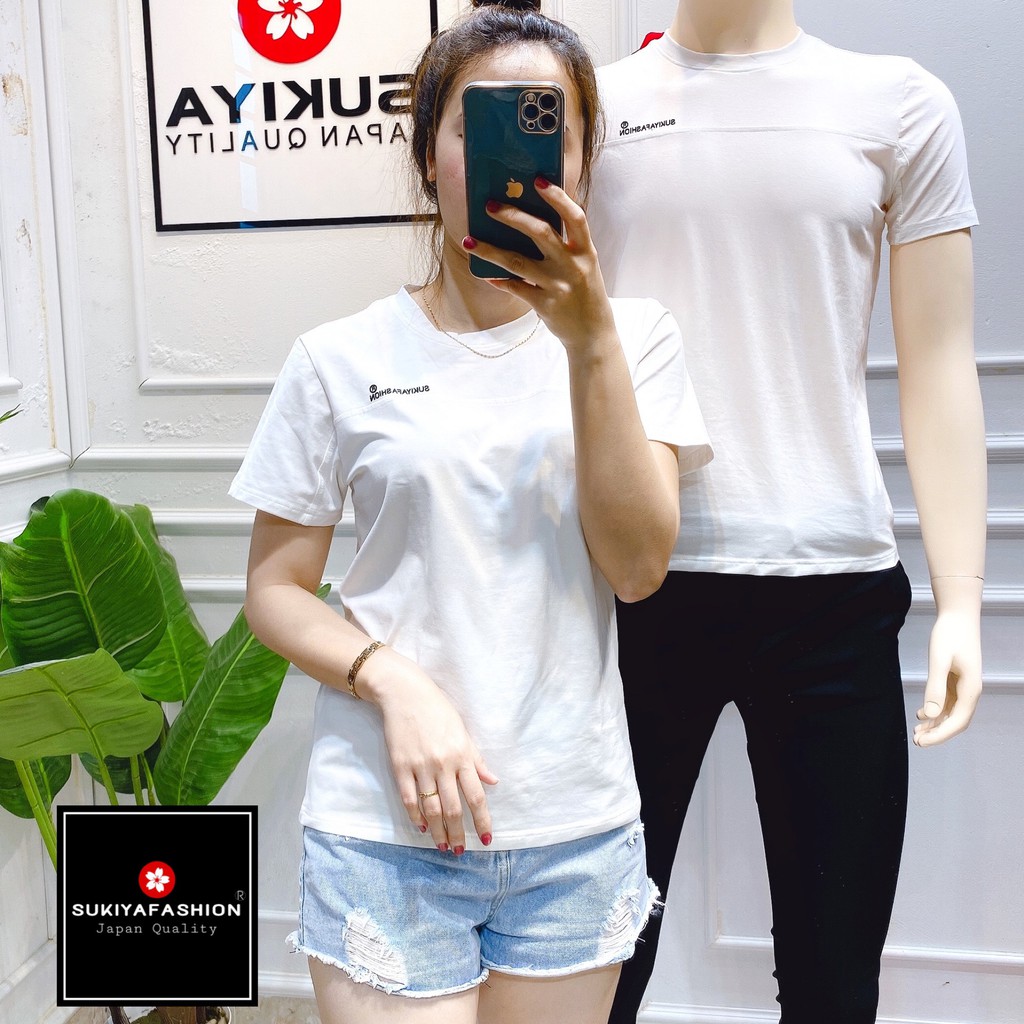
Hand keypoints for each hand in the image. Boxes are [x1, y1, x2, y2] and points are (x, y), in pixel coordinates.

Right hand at [361, 648, 497, 851]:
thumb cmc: (438, 710)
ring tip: (442, 846)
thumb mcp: (463, 732)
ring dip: (438, 831)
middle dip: (459, 833)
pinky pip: (409, 798)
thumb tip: (493, 782)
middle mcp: (443, 764)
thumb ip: (476, 760)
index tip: (487, 838)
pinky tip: (422, 827)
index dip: (482, 820)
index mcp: (462, 755)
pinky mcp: (400, 766)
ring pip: (432, 808)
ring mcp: (420, 767)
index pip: (476, 796)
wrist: (405, 694)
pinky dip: (416, 816)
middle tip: (460, 851)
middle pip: (454, 808)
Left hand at [464, 178, 617, 354]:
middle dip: (512, 216)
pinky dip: (499, 280)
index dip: (557, 197)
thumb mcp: (584, 266)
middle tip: (490, 206)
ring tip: (470, 241)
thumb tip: (529, 223)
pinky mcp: (545, 305)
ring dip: (490, 250)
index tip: (537, 180)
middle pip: (540, 232)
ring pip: (517, 262)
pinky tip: (485, 274)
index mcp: (586, 252)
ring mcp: (558, 286)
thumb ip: (566, 246)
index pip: (574, 217)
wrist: (593, 335)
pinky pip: (515, 288)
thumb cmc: (585, 294)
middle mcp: (573, 266)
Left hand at [913, 609, 982, 746]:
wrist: (957, 615)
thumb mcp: (939, 660)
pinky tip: (921, 716)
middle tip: (917, 741)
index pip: (958, 721)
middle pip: (957, 721)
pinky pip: (948, 703)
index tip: (922, 742)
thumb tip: (931, 715)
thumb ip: (935, 687)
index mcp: (971, 689)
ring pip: (952, 714)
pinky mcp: (956, 680)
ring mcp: (964, 686)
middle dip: (938, 734)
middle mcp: (971, 691)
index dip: (940, 735)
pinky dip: (936, 712)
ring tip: (916, 733)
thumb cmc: (949, 634)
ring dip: (936, 725)